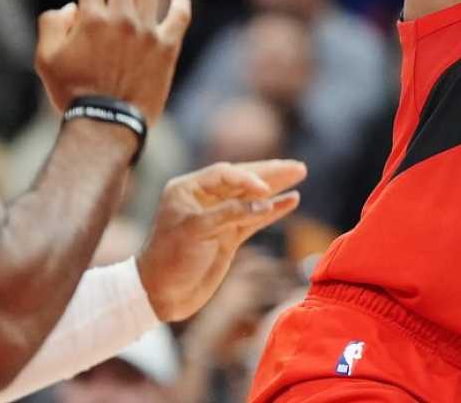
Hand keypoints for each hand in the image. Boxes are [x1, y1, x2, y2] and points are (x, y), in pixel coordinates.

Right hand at [34, 0, 190, 120]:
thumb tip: (69, 8)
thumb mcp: (45, 59)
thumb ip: (51, 25)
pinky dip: (180, 0)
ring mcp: (147, 31)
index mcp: (92, 18)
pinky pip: (179, 17)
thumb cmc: (73, 94)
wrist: (107, 123)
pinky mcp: (166, 47)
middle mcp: (121, 18)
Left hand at [136, 159, 305, 321]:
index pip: (224, 174)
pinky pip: (255, 218)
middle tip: (297, 167)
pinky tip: (291, 200)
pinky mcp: (228, 236)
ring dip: (276, 187)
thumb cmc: (169, 258)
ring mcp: (218, 218)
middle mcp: (204, 199)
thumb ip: (230, 214)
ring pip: (252, 198)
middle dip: (270, 173)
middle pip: (243, 180)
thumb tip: (265, 200)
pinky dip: (273, 210)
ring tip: (299, 173)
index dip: (247, 178)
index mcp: (188, 189)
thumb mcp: (195, 231)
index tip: (265, 189)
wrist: (161, 294)